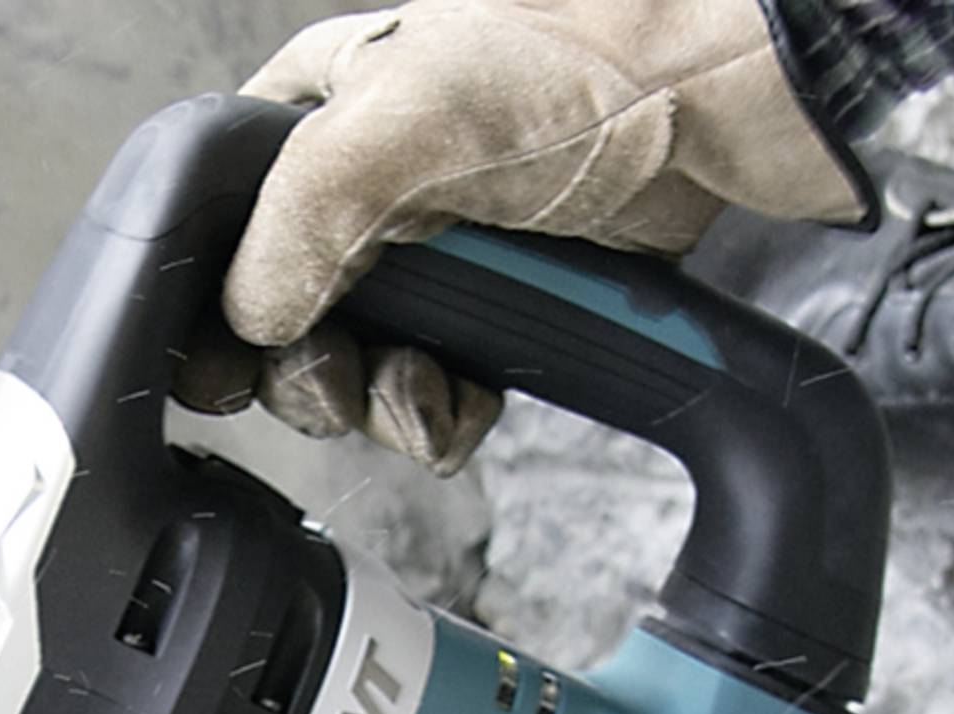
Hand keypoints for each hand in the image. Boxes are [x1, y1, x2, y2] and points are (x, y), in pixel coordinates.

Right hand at [181, 0, 864, 472]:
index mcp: (316, 109)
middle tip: (346, 378)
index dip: (218, 305)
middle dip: (312, 374)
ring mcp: (433, 249)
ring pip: (357, 370)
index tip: (239, 359)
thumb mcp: (404, 116)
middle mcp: (364, 182)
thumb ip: (298, 215)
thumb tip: (247, 320)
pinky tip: (463, 405)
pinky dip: (438, 420)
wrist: (735, 88)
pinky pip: (433, 395)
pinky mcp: (497, 303)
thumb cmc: (588, 54)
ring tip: (423, 390)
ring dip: (380, 407)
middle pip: (282, 322)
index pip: (220, 226)